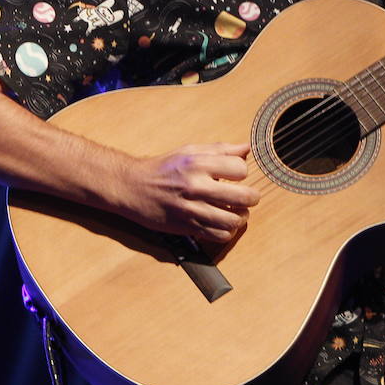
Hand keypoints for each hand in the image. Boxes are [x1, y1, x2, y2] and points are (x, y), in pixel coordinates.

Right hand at [114, 141, 260, 242]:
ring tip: (238, 213)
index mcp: (198, 164)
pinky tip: (223, 224)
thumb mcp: (189, 151)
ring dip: (241, 218)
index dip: (243, 172)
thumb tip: (246, 149)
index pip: (240, 168)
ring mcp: (192, 209)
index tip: (236, 175)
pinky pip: (218, 236)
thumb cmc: (162, 168)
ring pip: (233, 221)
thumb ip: (219, 149)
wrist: (132, 187)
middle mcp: (196, 186)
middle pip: (243, 197)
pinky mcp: (187, 227)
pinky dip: (227, 232)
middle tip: (249, 197)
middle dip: (252, 198)